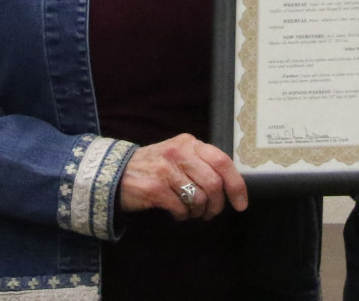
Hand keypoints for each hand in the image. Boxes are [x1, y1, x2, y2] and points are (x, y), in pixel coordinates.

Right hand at [118, 133, 247, 220]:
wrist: (117, 173)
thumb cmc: (155, 167)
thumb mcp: (179, 155)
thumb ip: (201, 163)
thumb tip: (229, 185)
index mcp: (190, 143)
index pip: (222, 161)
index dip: (236, 184)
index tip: (241, 203)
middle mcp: (180, 152)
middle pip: (213, 183)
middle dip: (217, 204)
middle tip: (210, 213)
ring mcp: (166, 169)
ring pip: (199, 198)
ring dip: (198, 212)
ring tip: (191, 212)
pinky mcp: (155, 188)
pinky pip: (181, 208)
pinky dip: (183, 215)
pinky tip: (177, 213)